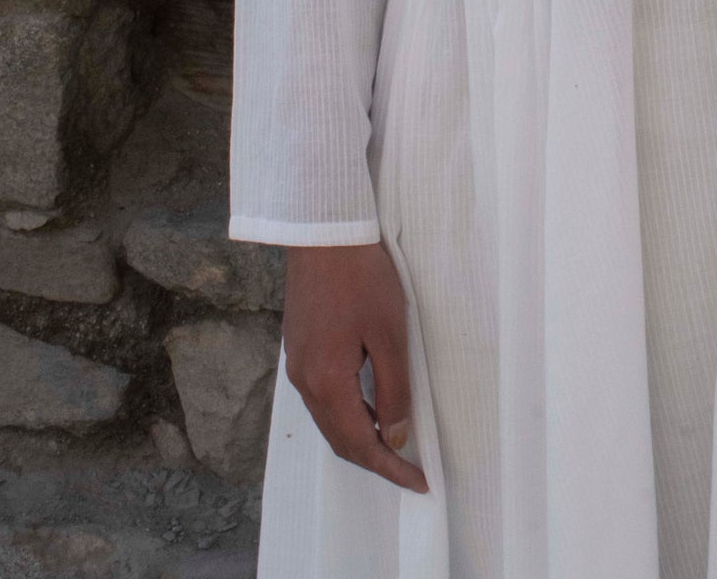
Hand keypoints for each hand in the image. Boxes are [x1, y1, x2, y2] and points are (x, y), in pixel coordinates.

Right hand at [282, 242, 428, 491]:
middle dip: (375, 459)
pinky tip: (371, 406)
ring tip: (395, 441)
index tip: (419, 483)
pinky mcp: (299, 350)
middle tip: (410, 468)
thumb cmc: (361, 278)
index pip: (360, 445)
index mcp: (326, 383)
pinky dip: (348, 414)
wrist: (321, 233)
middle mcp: (305, 383)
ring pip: (330, 421)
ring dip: (361, 437)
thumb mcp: (390, 334)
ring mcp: (297, 367)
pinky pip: (322, 399)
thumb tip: (396, 436)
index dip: (390, 469)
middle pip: (340, 440)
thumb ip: (394, 389)